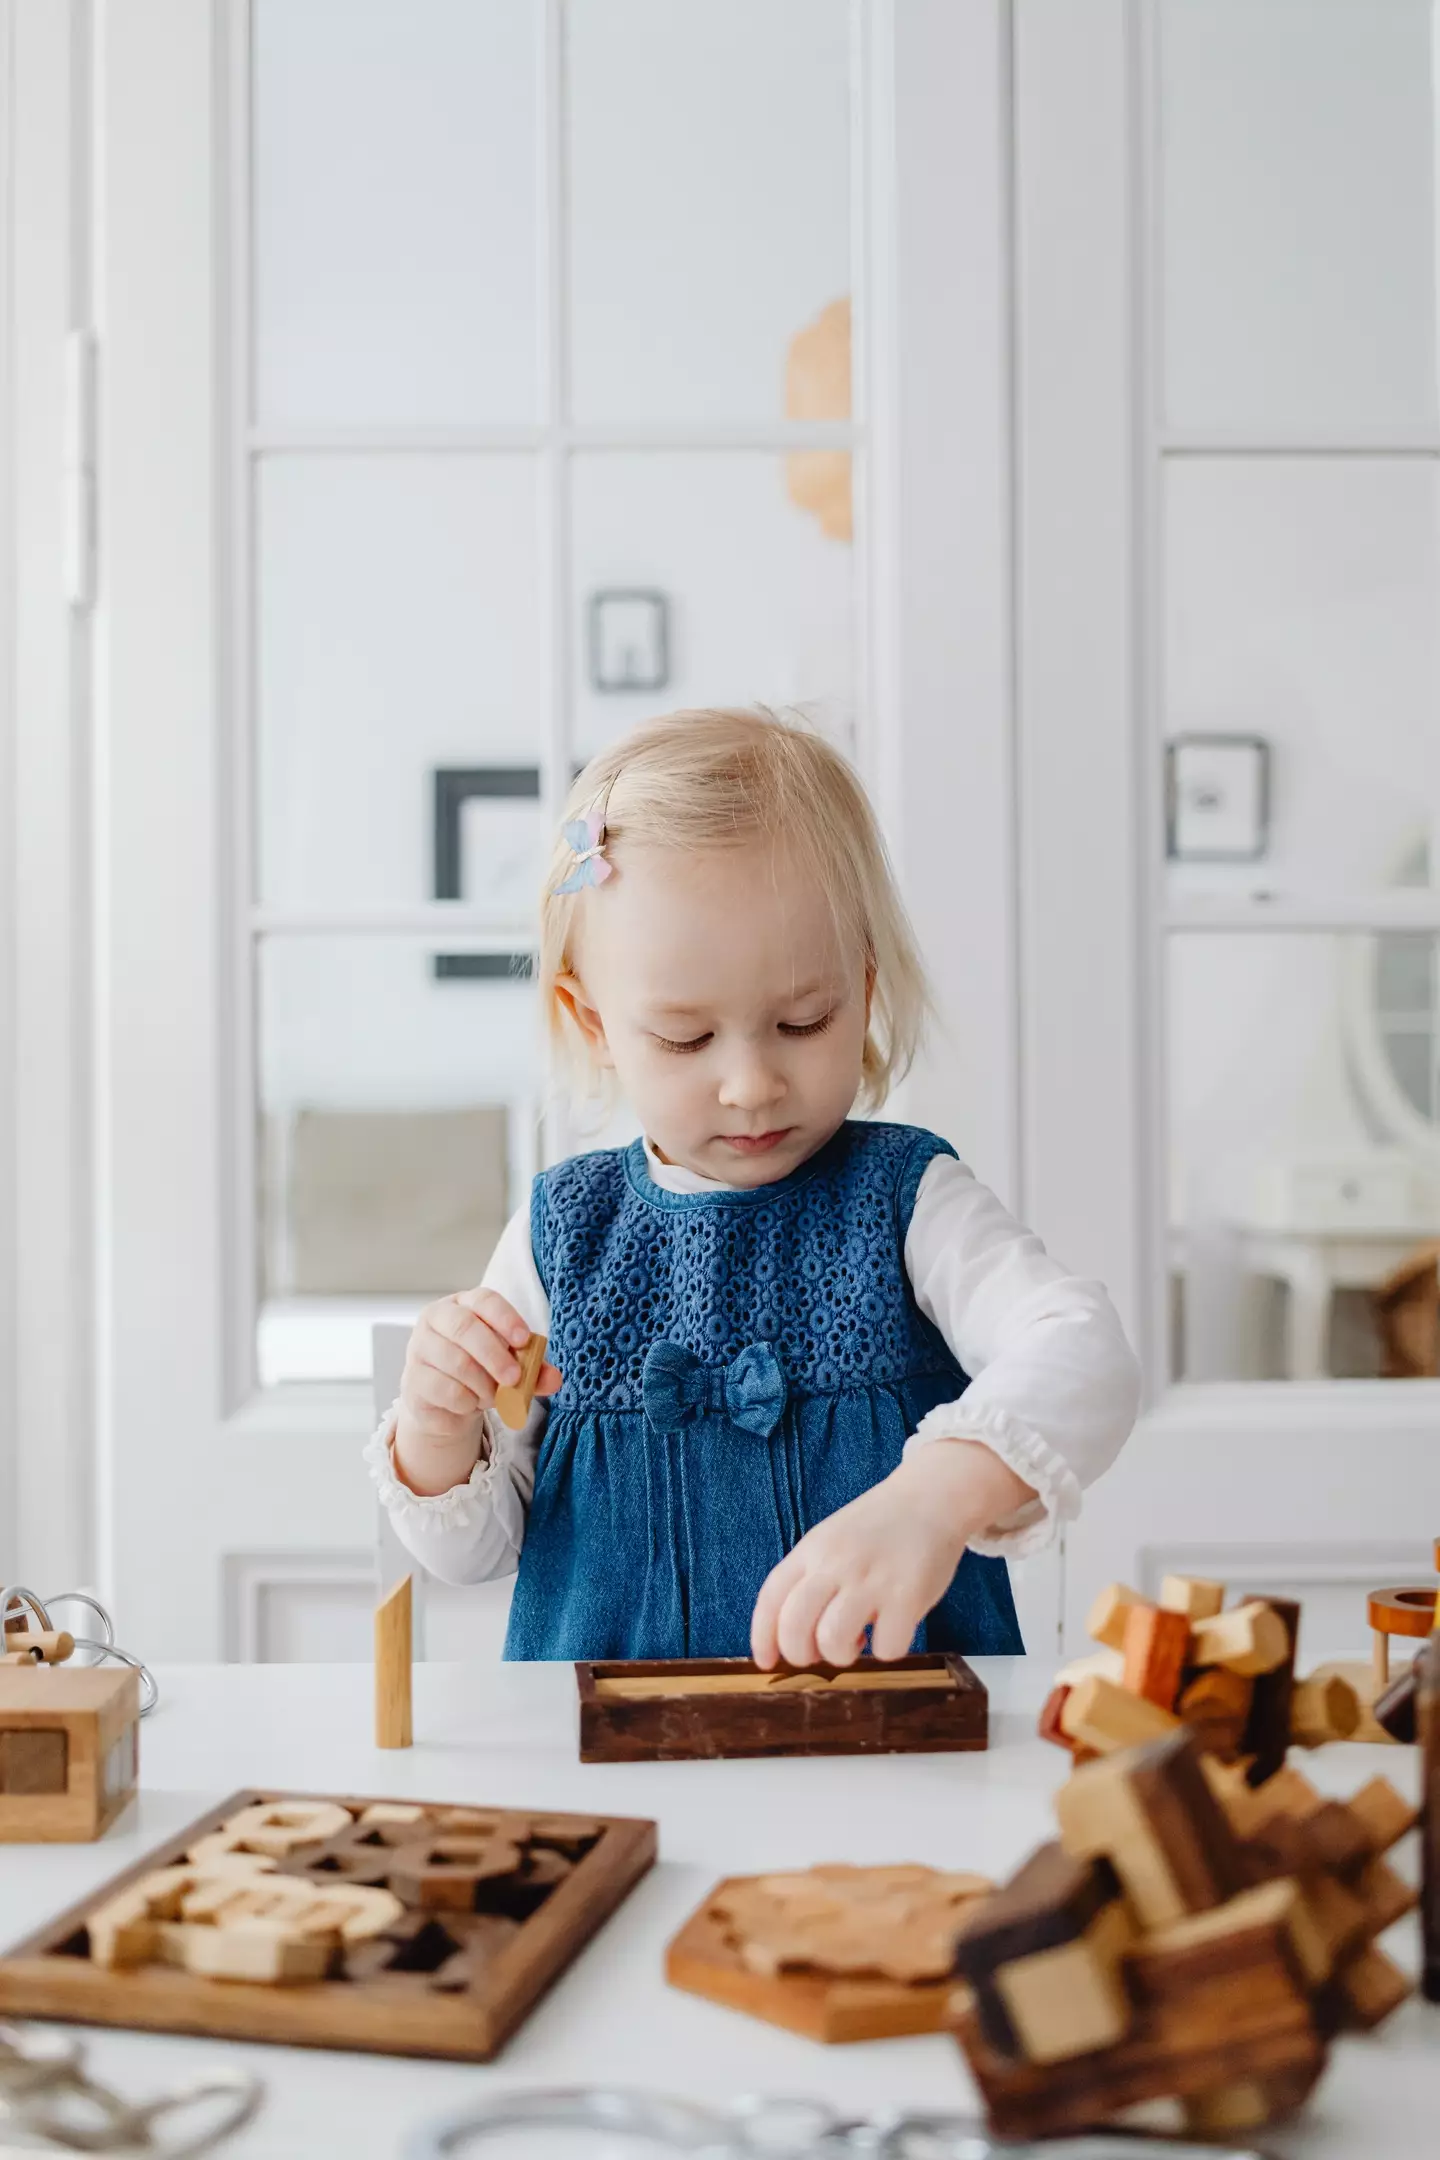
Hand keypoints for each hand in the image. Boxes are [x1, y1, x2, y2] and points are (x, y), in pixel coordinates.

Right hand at [392, 1289, 561, 1496]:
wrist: (444, 1401)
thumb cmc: (480, 1370)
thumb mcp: (511, 1365)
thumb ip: (533, 1370)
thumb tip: (554, 1379)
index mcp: (464, 1304)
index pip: (484, 1300)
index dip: (505, 1317)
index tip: (524, 1339)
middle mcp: (437, 1319)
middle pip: (465, 1328)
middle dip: (495, 1355)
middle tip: (515, 1378)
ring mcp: (420, 1347)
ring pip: (456, 1363)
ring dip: (483, 1385)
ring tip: (493, 1395)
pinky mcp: (413, 1379)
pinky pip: (445, 1390)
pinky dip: (467, 1402)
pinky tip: (471, 1403)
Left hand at [750, 1440, 1036, 1667]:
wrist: (930, 1497)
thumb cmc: (880, 1528)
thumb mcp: (831, 1540)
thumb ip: (810, 1577)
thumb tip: (791, 1633)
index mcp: (811, 1550)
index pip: (770, 1599)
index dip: (762, 1638)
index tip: (766, 1662)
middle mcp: (835, 1562)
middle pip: (793, 1625)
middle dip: (800, 1655)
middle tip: (820, 1653)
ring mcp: (871, 1578)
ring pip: (832, 1639)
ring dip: (841, 1655)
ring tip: (857, 1640)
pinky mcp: (907, 1595)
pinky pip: (886, 1647)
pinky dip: (886, 1650)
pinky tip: (892, 1630)